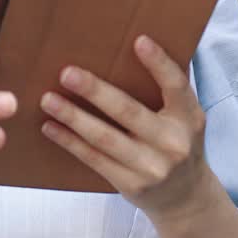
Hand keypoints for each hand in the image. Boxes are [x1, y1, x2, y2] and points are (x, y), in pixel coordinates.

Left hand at [38, 35, 215, 221]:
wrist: (184, 197)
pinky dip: (70, 142)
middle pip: (129, 112)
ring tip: (48, 99)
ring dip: (73, 117)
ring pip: (105, 138)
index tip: (139, 40)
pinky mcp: (131, 184)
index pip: (176, 86)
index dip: (159, 64)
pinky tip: (50, 127)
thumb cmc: (176, 143)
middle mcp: (173, 143)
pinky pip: (94, 159)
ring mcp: (152, 167)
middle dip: (95, 92)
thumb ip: (167, 89)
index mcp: (189, 117)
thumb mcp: (184, 118)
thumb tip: (137, 43)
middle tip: (67, 73)